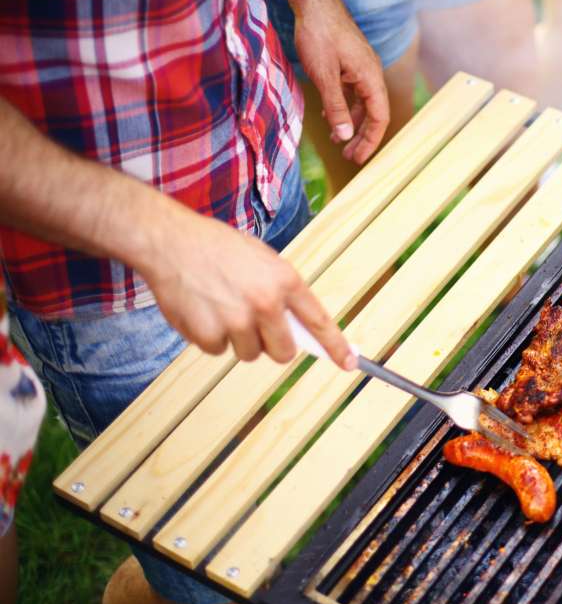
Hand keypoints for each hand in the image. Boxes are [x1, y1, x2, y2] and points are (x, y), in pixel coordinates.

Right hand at [139, 203, 356, 369]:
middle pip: (283, 352)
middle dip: (273, 345)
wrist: (171, 241)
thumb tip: (296, 326)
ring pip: (249, 353)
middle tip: (256, 326)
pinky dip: (210, 338)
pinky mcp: (208, 334)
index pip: (318, 321)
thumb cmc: (217, 247)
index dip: (335, 346)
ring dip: (238, 339)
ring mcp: (236, 321)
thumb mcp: (263, 259)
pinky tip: (202, 311)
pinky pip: (217, 351)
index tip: (349, 362)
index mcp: (284, 281)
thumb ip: (282, 291)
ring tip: (222, 307)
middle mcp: (265, 303)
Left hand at [292, 0, 388, 163]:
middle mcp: (371, 73)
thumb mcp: (324, 76)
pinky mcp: (351, 62)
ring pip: (363, 103)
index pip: (379, 117)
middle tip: (349, 157)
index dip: (370, 140)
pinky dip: (345, 106)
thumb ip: (336, 107)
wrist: (313, 2)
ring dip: (352, 122)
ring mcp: (362, 68)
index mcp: (371, 77)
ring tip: (339, 140)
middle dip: (362, 136)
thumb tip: (345, 136)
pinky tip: (331, 115)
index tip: (358, 158)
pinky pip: (353, 91)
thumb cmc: (319, 35)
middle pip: (374, 113)